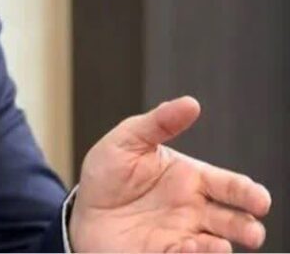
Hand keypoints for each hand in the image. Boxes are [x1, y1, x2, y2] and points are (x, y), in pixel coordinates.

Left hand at [69, 96, 271, 252]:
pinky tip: (187, 248)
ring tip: (219, 246)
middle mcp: (194, 210)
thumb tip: (190, 103)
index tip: (259, 200)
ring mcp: (182, 235)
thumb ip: (159, 122)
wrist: (82, 209)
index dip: (249, 193)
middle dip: (247, 227)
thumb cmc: (108, 174)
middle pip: (234, 221)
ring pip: (215, 245)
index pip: (231, 186)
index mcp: (192, 179)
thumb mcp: (127, 140)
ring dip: (221, 248)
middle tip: (251, 232)